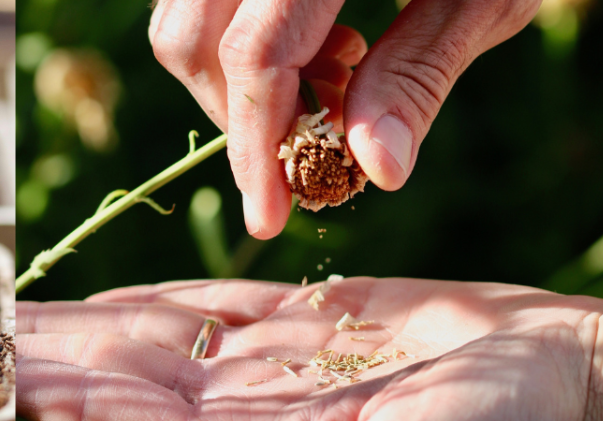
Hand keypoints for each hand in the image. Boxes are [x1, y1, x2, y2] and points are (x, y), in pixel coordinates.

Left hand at [17, 278, 602, 420]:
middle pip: (122, 382)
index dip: (56, 392)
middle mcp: (253, 416)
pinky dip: (153, 304)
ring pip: (155, 342)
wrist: (572, 388)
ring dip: (80, 328)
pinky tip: (103, 302)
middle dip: (44, 359)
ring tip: (7, 313)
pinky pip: (215, 311)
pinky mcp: (314, 323)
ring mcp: (279, 369)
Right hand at [147, 0, 542, 238]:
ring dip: (237, 75)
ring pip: (182, 12)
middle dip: (240, 115)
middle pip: (191, 33)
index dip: (256, 143)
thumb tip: (373, 172)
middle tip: (313, 148)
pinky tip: (324, 38)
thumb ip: (420, 74)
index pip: (257, 50)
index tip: (270, 217)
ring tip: (333, 82)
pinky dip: (241, 33)